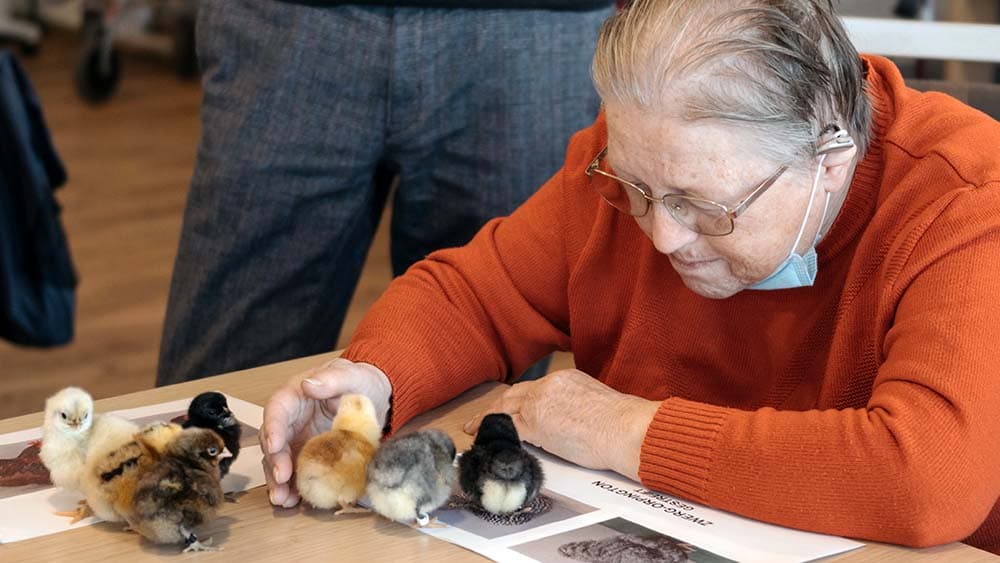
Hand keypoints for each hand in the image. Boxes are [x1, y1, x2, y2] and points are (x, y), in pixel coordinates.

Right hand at [260, 357, 391, 506]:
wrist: (375, 397)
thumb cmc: (360, 382)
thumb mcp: (351, 375)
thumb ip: (332, 378)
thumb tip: (309, 384)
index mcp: (296, 395)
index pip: (277, 409)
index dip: (273, 427)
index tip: (274, 444)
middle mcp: (291, 419)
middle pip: (274, 440)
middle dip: (274, 461)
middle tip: (281, 479)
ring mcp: (298, 439)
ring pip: (279, 461)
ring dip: (278, 481)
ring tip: (283, 498)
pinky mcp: (307, 456)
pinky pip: (295, 473)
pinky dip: (293, 487)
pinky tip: (294, 501)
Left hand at [463, 369, 659, 479]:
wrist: (624, 428)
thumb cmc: (622, 424)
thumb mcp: (597, 404)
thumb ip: (578, 407)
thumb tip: (574, 420)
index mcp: (566, 379)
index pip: (535, 388)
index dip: (519, 399)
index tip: (513, 406)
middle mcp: (549, 386)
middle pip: (515, 394)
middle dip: (498, 405)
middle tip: (484, 416)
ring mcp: (539, 403)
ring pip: (505, 408)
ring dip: (489, 418)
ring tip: (475, 427)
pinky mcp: (533, 424)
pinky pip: (505, 426)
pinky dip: (491, 431)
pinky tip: (482, 437)